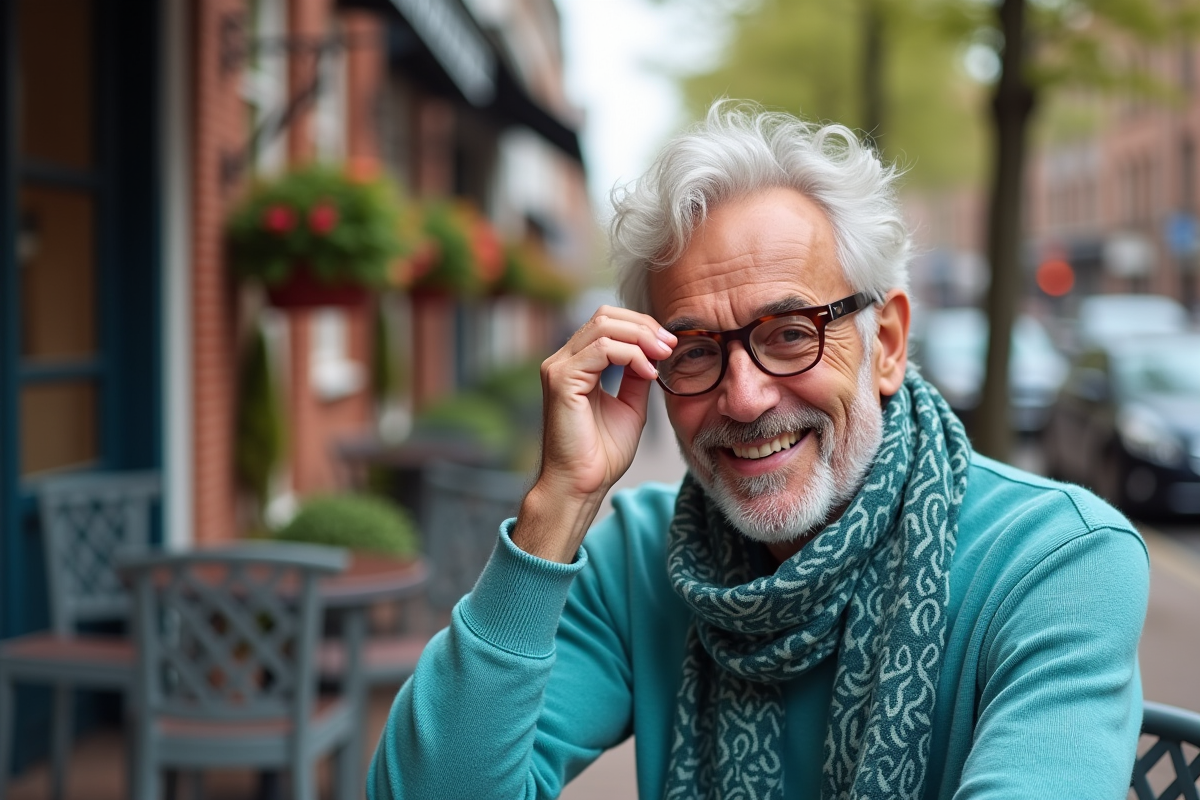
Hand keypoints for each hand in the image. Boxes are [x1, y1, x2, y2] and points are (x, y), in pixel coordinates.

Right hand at [512, 306, 676, 561]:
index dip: (641, 325)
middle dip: (644, 325)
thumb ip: (637, 375)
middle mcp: (562, 361)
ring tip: (663, 355)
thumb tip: (654, 351)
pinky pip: (602, 350)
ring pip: (604, 326)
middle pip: (605, 316)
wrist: (583, 484)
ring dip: (641, 337)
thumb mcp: (630, 405)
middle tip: (670, 345)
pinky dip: (631, 355)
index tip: (670, 344)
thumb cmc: (601, 453)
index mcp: (576, 364)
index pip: (607, 322)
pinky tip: (648, 373)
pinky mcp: (562, 380)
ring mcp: (559, 368)